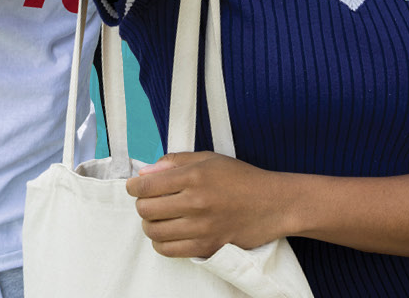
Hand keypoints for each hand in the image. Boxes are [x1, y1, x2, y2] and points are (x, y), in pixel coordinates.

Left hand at [125, 152, 295, 257]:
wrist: (274, 204)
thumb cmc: (242, 179)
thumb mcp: (208, 159)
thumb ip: (174, 162)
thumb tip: (144, 173)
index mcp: (194, 176)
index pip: (145, 185)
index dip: (134, 187)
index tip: (135, 187)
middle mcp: (196, 202)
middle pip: (145, 209)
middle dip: (142, 204)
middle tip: (151, 201)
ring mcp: (202, 227)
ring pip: (153, 231)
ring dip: (151, 224)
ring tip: (160, 218)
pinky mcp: (208, 247)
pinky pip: (168, 250)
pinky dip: (161, 243)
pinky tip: (169, 233)